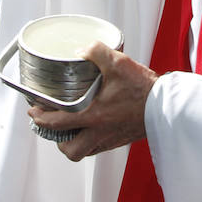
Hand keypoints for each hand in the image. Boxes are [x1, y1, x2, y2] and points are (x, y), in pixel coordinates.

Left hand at [28, 43, 156, 161]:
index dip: (40, 118)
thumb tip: (82, 49)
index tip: (33, 111)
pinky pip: (98, 148)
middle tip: (53, 125)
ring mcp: (110, 139)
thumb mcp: (117, 63)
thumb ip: (95, 52)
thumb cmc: (143, 88)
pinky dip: (90, 141)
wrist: (167, 106)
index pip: (57, 123)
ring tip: (71, 128)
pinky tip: (93, 127)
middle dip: (57, 140)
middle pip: (70, 149)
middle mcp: (100, 132)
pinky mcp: (121, 140)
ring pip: (84, 152)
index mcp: (93, 116)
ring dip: (74, 142)